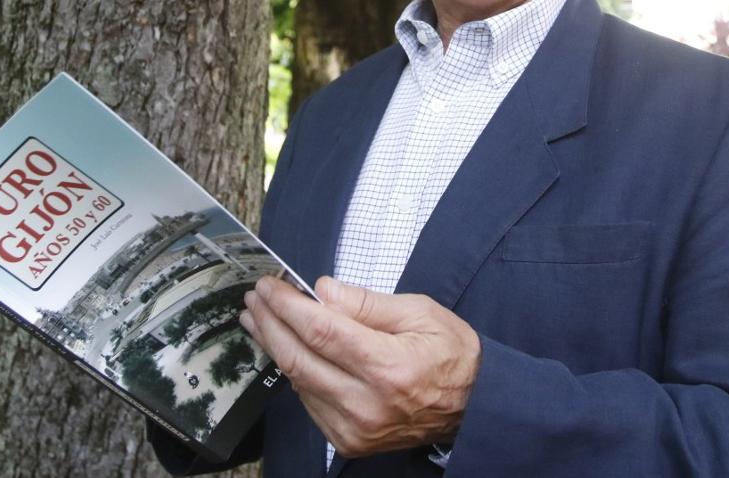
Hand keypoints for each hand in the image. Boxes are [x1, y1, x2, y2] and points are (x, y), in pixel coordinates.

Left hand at [240, 275, 480, 458]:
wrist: (474, 407)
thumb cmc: (451, 354)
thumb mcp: (419, 312)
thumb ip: (366, 303)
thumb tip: (321, 290)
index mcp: (388, 366)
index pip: (321, 330)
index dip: (287, 306)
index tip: (268, 286)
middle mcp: (367, 403)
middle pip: (298, 358)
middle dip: (269, 323)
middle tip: (254, 299)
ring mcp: (356, 428)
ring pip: (297, 382)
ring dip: (274, 347)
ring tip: (260, 319)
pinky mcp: (349, 441)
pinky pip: (309, 402)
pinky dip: (295, 373)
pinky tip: (289, 350)